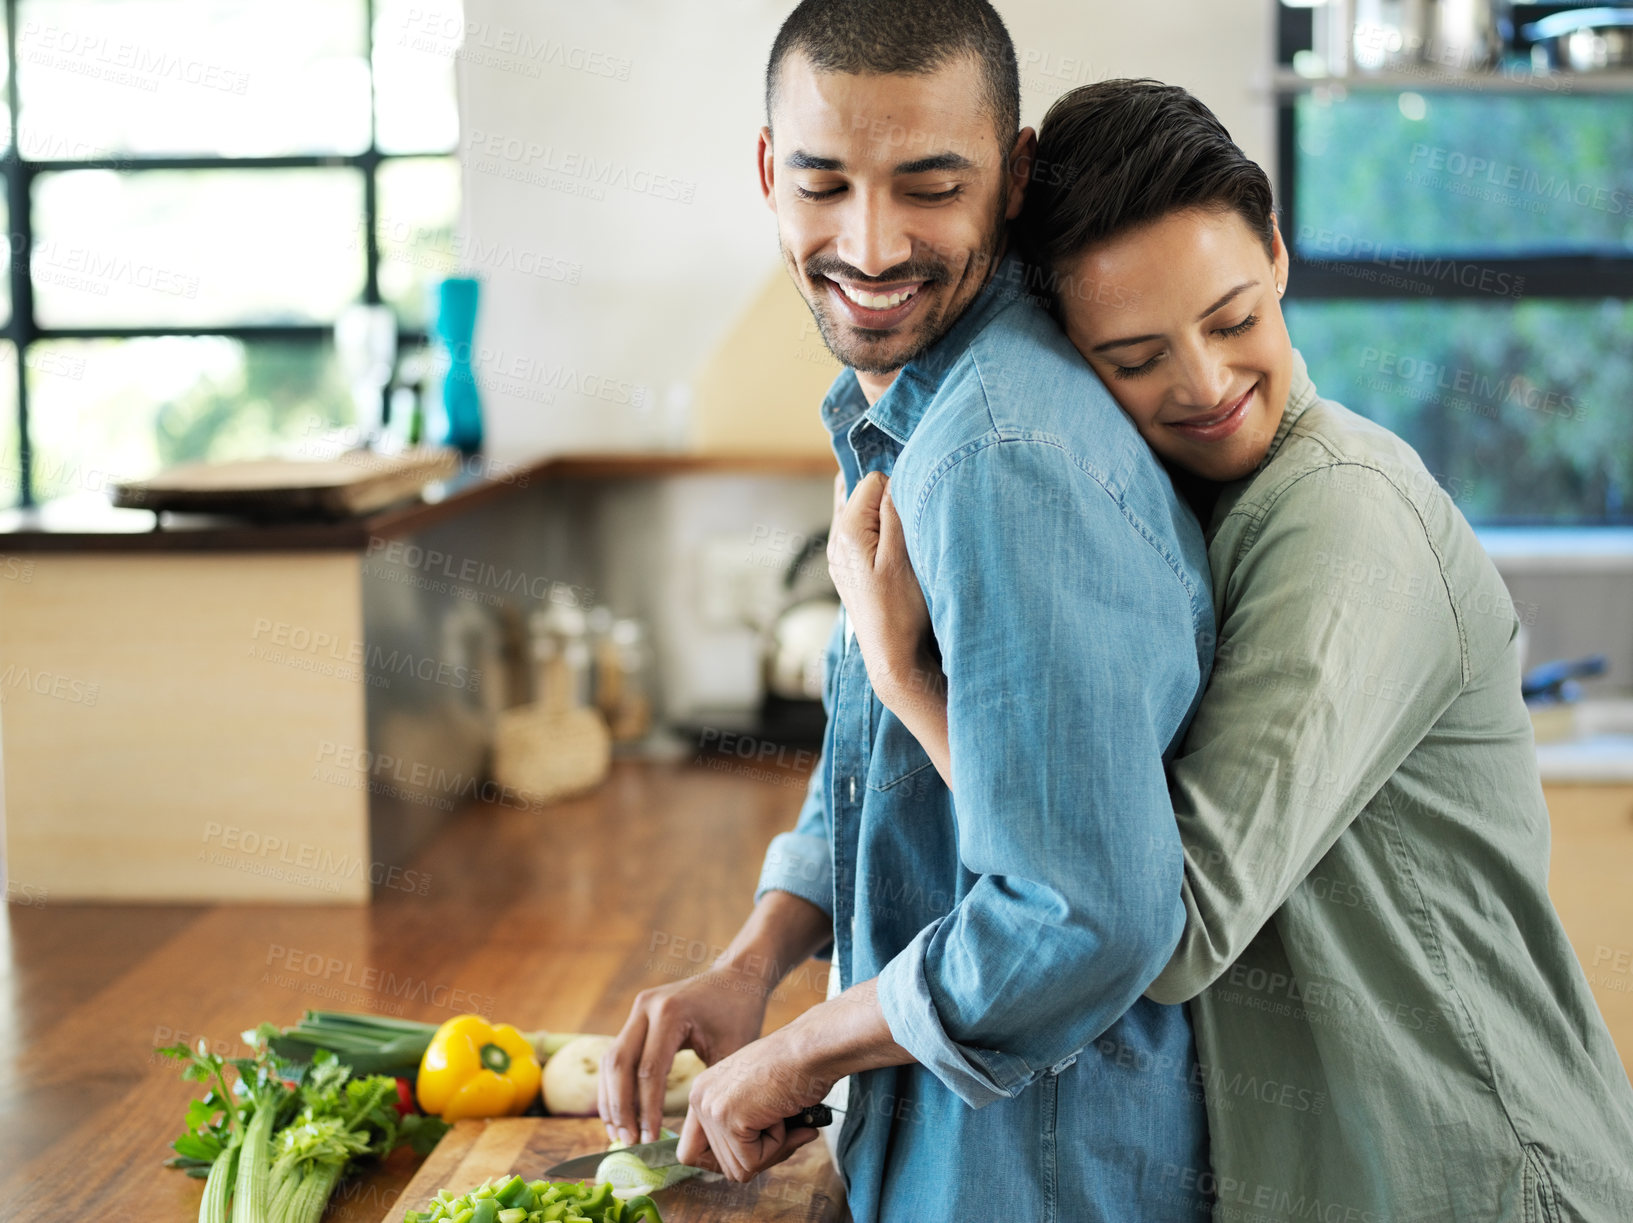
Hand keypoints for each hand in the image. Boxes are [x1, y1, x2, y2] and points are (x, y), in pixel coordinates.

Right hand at [599, 965, 769, 1145]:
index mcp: (670, 1013)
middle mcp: (646, 1007)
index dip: (646, 1109)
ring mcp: (638, 1009)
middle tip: (629, 1142)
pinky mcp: (636, 1016)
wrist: (737, 976)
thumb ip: (706, 1089)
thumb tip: (685, 1140)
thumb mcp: (730, 1053)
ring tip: (619, 1134)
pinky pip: (618, 1054)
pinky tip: (621, 1113)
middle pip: (620, 1065)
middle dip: (621, 1108)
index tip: (649, 1139)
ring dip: (612, 1100)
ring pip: (612, 1061)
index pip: (648, 1071)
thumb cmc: (740, 1014)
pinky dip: (616, 1085)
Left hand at [675, 1025, 828, 1181]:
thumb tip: (748, 1168)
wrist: (813, 1047)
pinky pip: (753, 1161)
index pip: (691, 1151)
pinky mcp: (728, 1117)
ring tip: (782, 1116)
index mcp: (703, 1090)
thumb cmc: (797, 1067)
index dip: (723, 1160)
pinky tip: (782, 1115)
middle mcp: (700, 1098)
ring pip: (738, 1168)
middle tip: (784, 1132)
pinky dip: (777, 1146)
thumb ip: (747, 1129)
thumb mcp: (759, 1097)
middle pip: (720, 1165)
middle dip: (758, 1157)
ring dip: (770, 1151)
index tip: (751, 1151)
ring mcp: (711, 1108)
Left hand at [826, 471, 936, 702]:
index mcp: (848, 531)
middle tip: (908, 520)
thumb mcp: (904, 555)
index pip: (871, 480)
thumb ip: (894, 512)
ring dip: (881, 514)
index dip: (897, 487)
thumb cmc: (901, 610)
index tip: (912, 511)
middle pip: (859, 492)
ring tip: (902, 536)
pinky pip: (859, 532)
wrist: (891, 656)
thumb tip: (893, 477)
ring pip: (859, 511)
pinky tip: (892, 548)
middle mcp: (836, 540)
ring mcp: (839, 555)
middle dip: (885, 496)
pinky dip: (876, 530)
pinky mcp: (848, 567)